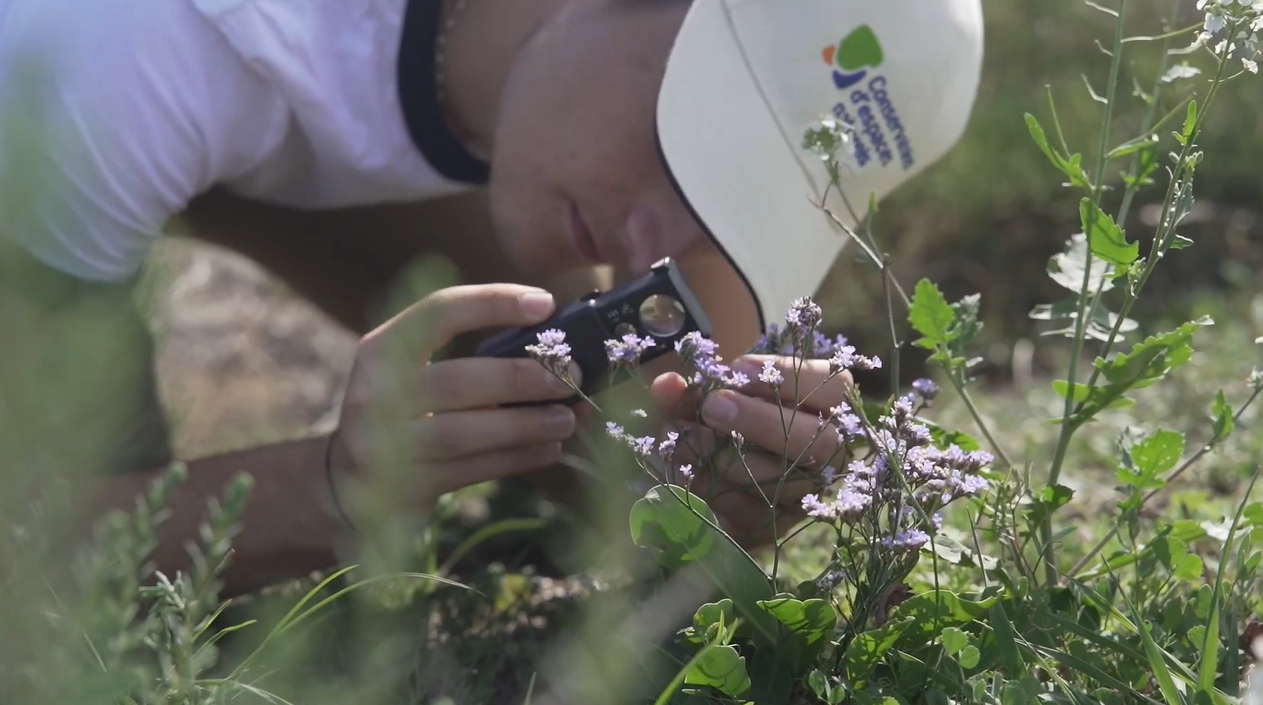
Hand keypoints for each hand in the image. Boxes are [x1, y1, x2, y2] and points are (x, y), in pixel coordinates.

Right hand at [328, 284, 581, 521]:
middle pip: (457, 379)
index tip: (545, 304)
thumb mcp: (416, 375)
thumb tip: (558, 353)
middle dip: (522, 377)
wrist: (348, 484)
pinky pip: (471, 470)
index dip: (493, 302)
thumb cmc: (404, 414)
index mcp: (382, 350)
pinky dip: (516, 458)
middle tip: (571, 376)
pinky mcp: (404, 487)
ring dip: (526, 424)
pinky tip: (548, 449)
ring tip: (566, 419)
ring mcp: (384, 446)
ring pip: (466, 432)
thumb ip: (471, 358)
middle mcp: (375, 395)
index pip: (439, 312)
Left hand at [650, 355, 852, 551]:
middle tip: (712, 407)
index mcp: (824, 411)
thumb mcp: (705, 397)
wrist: (702, 473)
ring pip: (780, 482)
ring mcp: (800, 497)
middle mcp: (824, 457)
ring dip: (724, 458)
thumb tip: (666, 385)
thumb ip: (690, 389)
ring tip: (681, 435)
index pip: (833, 388)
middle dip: (760, 421)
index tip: (737, 367)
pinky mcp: (769, 529)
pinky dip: (707, 492)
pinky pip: (745, 517)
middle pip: (816, 441)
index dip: (786, 376)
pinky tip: (677, 469)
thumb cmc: (717, 417)